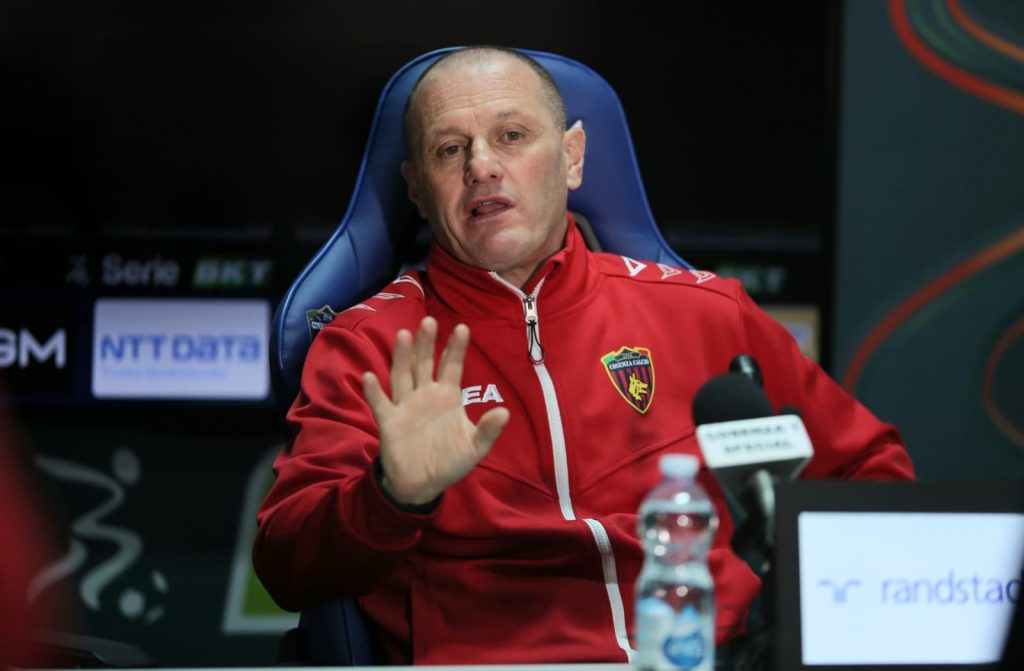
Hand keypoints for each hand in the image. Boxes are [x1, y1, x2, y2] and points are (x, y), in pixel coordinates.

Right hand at [362, 316, 509, 504]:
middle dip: (427, 344)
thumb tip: (505, 412)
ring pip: (403, 376)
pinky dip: (374, 392)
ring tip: (403, 335)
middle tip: (429, 322)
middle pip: (425, 364)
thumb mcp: (475, 447)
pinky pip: (380, 404)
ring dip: (402, 357)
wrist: (423, 484)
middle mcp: (425, 394)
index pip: (452, 367)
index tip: (463, 328)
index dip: (456, 349)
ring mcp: (405, 405)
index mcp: (447, 396)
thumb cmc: (450, 460)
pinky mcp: (389, 421)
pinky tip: (369, 377)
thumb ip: (487, 430)